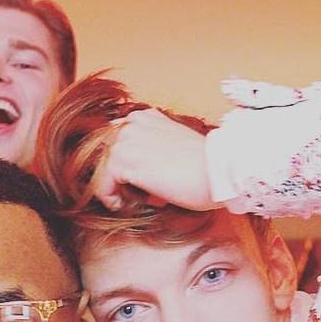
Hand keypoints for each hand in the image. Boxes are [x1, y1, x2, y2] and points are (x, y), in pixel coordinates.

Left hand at [93, 109, 216, 211]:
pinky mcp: (121, 161)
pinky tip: (127, 205)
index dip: (123, 167)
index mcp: (144, 117)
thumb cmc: (203, 167)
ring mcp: (124, 140)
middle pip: (106, 159)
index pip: (116, 144)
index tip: (139, 182)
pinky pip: (101, 186)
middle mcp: (131, 123)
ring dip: (119, 190)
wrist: (219, 172)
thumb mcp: (172, 147)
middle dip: (120, 179)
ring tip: (143, 198)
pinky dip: (111, 199)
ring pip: (103, 173)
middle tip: (143, 193)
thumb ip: (149, 149)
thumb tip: (131, 169)